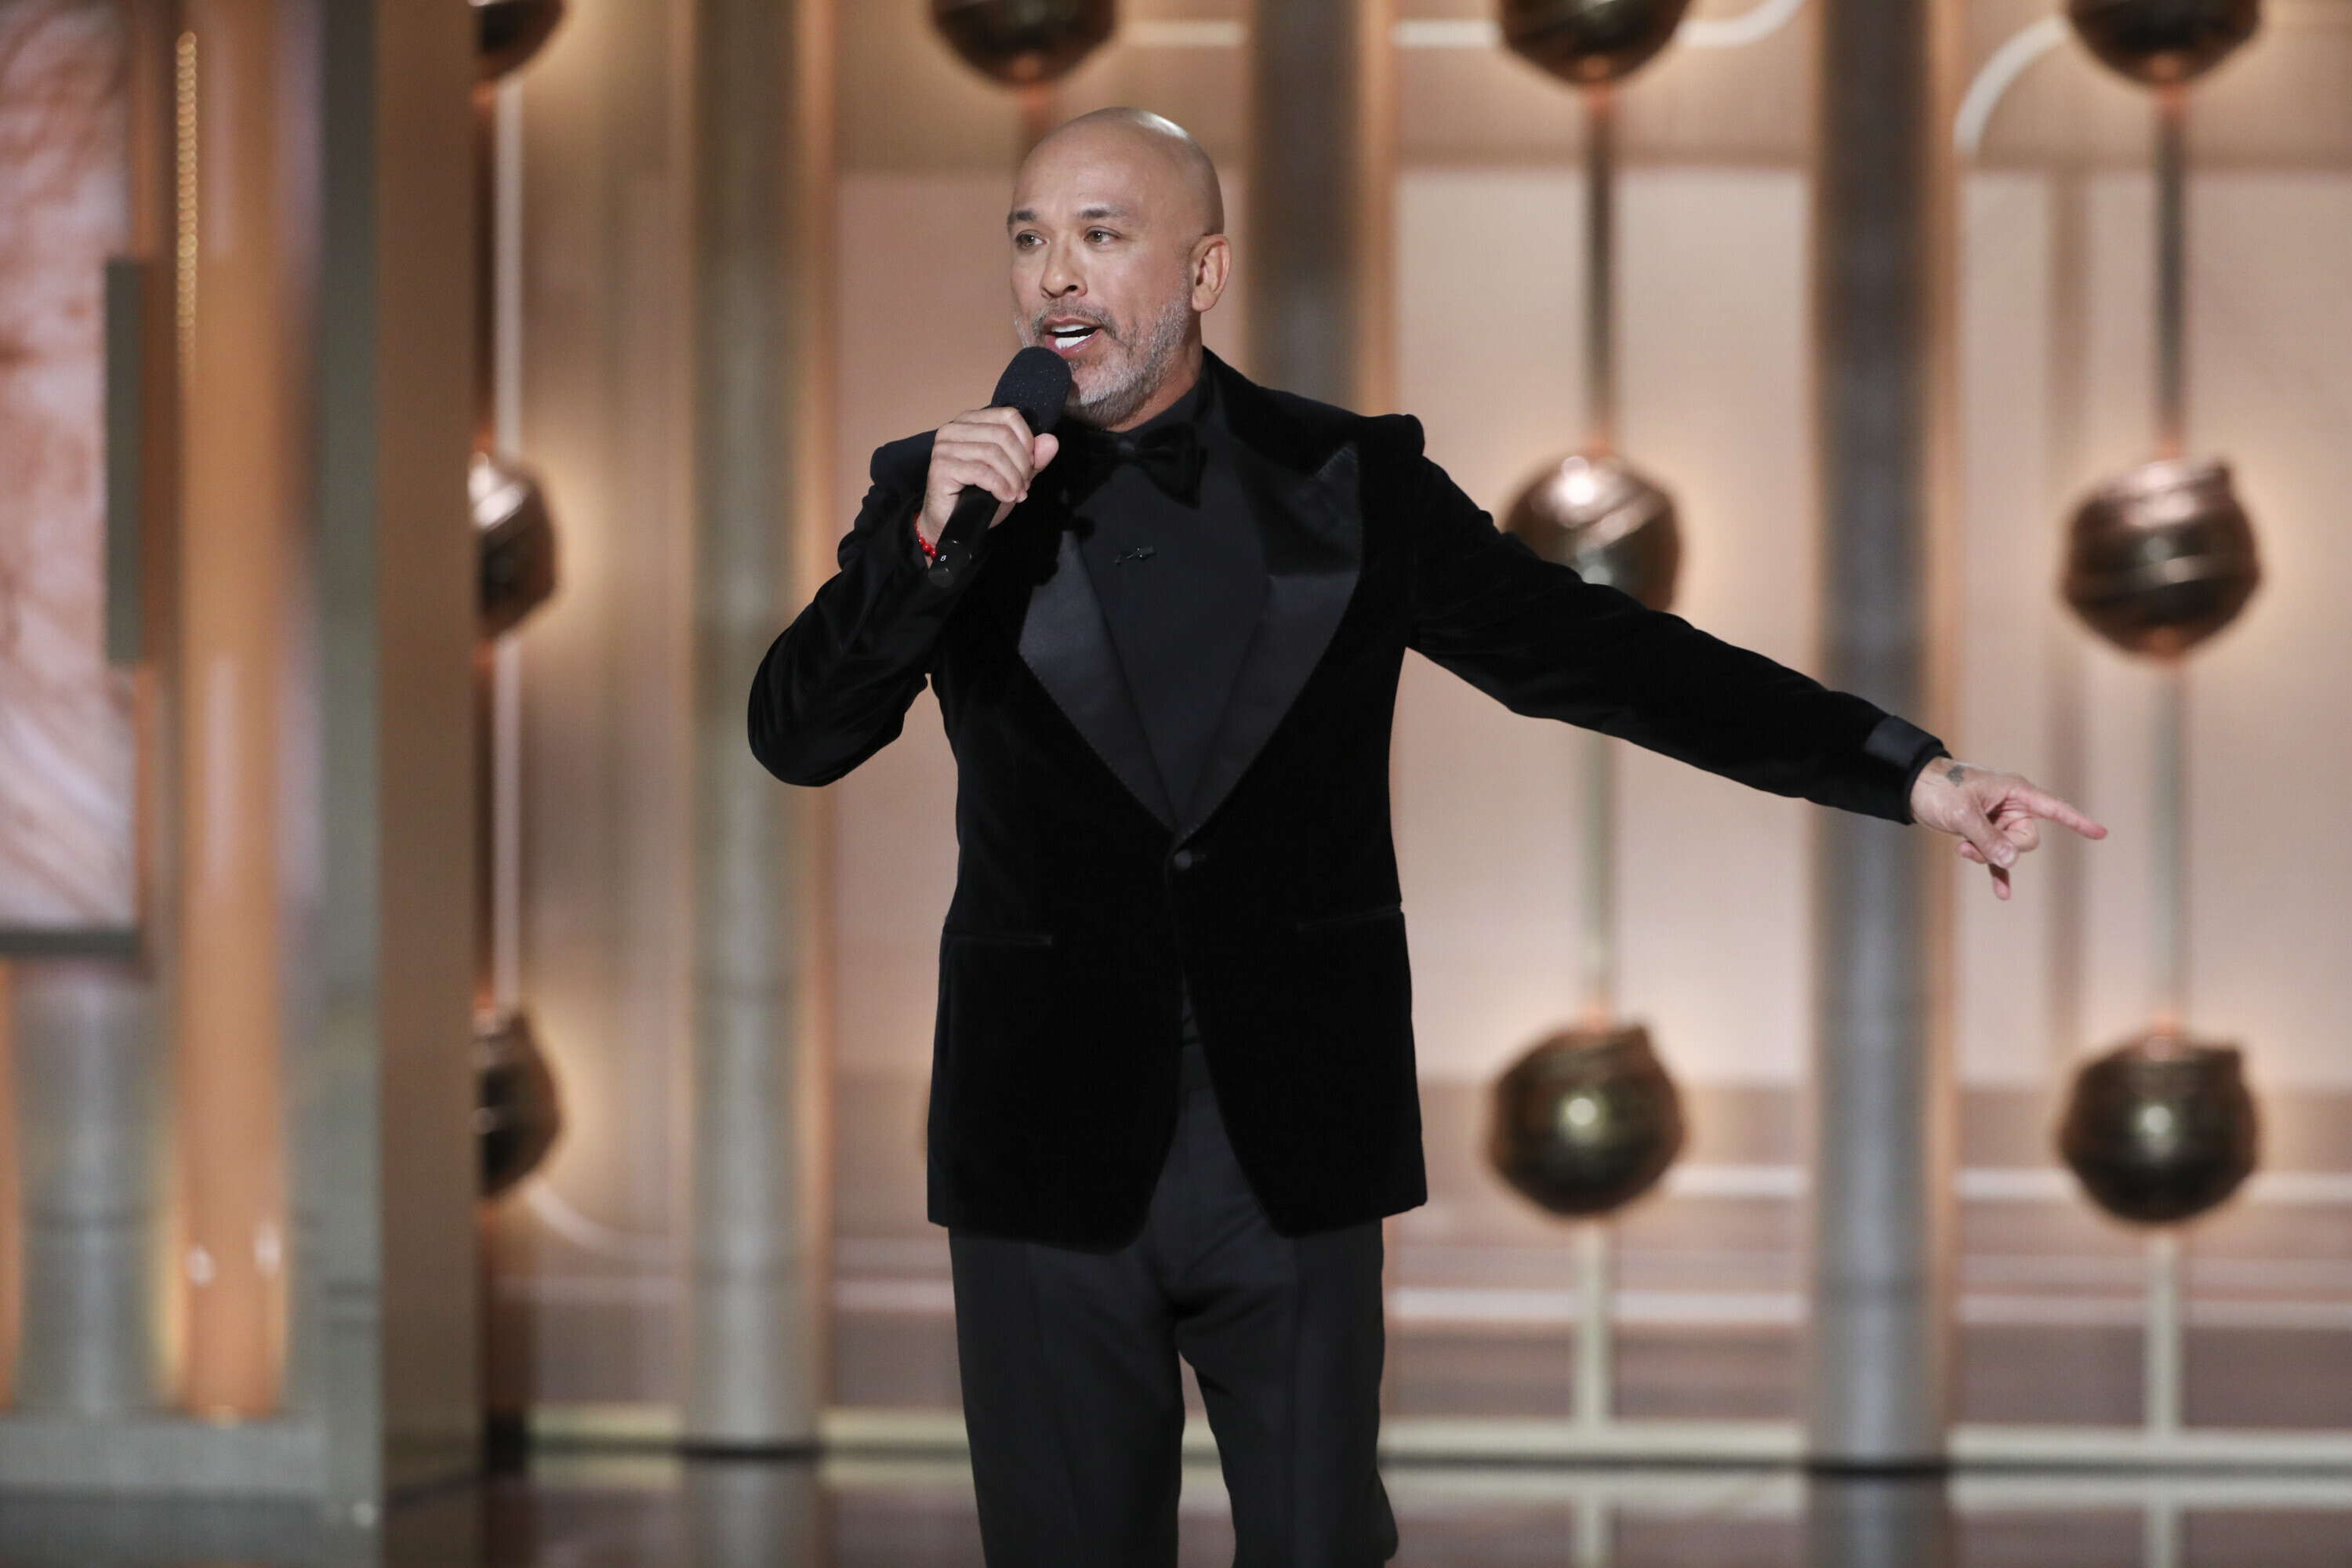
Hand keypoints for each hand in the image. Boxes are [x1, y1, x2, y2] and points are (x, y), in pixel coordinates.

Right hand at [917, 407, 1061, 548]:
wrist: (952, 523)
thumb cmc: (977, 497)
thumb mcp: (1012, 475)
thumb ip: (1032, 458)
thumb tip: (1051, 441)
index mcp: (971, 421)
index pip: (1009, 416)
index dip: (1027, 441)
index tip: (1031, 465)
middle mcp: (954, 428)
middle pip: (1003, 435)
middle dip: (1021, 464)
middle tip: (1024, 486)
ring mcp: (945, 446)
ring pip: (993, 453)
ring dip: (1012, 477)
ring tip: (1016, 494)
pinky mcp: (941, 466)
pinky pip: (981, 471)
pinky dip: (999, 486)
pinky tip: (1005, 497)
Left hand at [1909, 759, 2106, 900]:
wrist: (1914, 787)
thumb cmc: (1940, 789)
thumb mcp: (1964, 813)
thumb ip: (1988, 837)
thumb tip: (2012, 861)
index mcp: (2015, 792)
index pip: (2054, 808)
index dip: (2077, 821)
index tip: (2101, 833)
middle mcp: (2012, 807)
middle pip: (2027, 839)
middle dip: (2005, 848)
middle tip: (1975, 842)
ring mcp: (1999, 822)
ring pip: (2010, 851)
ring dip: (1988, 856)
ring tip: (1962, 848)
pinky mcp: (1984, 835)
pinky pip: (1998, 859)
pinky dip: (1998, 873)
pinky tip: (2002, 894)